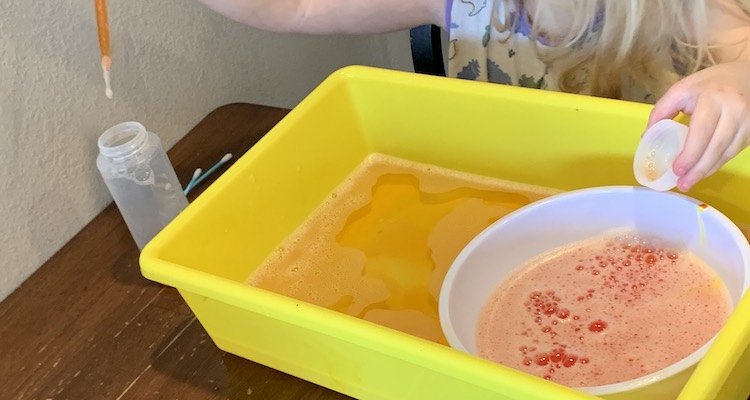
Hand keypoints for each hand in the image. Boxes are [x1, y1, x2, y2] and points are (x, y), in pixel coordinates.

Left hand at [647, 60, 749, 191]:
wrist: (746, 75)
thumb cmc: (709, 84)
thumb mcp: (681, 89)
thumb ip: (661, 111)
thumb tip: (647, 137)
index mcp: (713, 98)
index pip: (702, 131)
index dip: (690, 153)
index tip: (677, 170)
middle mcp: (734, 110)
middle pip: (716, 146)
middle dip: (697, 169)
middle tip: (681, 184)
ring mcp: (747, 121)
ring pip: (727, 153)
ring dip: (707, 170)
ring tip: (689, 182)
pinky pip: (734, 152)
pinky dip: (717, 163)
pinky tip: (703, 171)